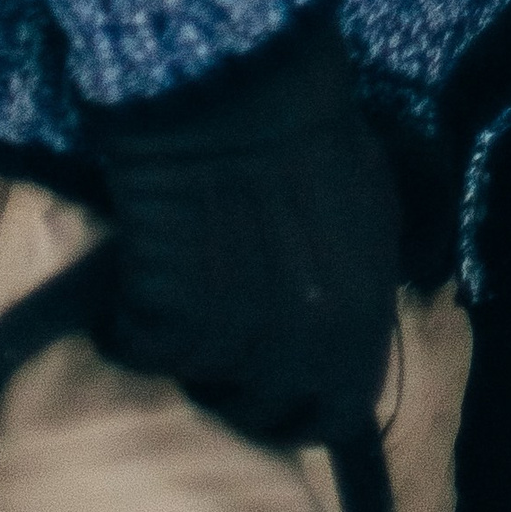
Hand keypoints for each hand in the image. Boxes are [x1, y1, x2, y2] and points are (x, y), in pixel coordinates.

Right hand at [87, 0, 401, 447]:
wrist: (240, 94)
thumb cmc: (318, 137)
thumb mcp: (382, 211)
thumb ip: (377, 282)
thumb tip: (373, 321)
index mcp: (359, 326)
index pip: (339, 417)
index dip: (311, 408)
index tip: (289, 392)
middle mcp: (297, 353)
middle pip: (261, 415)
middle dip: (244, 386)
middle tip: (227, 336)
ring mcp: (226, 344)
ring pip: (194, 382)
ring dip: (188, 348)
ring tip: (190, 287)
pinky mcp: (159, 323)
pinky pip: (133, 348)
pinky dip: (128, 320)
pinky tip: (144, 272)